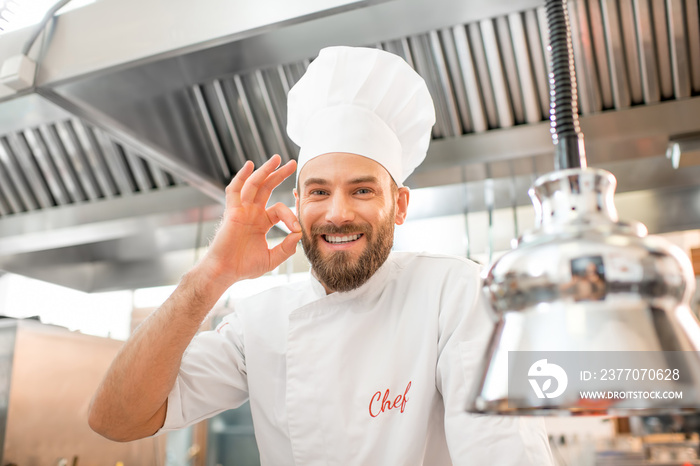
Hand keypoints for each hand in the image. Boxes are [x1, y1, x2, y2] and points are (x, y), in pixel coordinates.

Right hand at [198, 154, 301, 289]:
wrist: (225, 272)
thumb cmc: (244, 267)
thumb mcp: (272, 258)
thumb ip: (286, 248)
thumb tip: (298, 234)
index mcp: (262, 222)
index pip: (280, 209)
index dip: (291, 216)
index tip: (297, 228)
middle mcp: (252, 212)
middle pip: (267, 188)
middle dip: (280, 174)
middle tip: (292, 163)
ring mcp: (242, 210)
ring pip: (254, 185)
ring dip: (265, 170)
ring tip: (276, 158)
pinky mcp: (232, 212)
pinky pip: (235, 190)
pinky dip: (241, 177)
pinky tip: (250, 165)